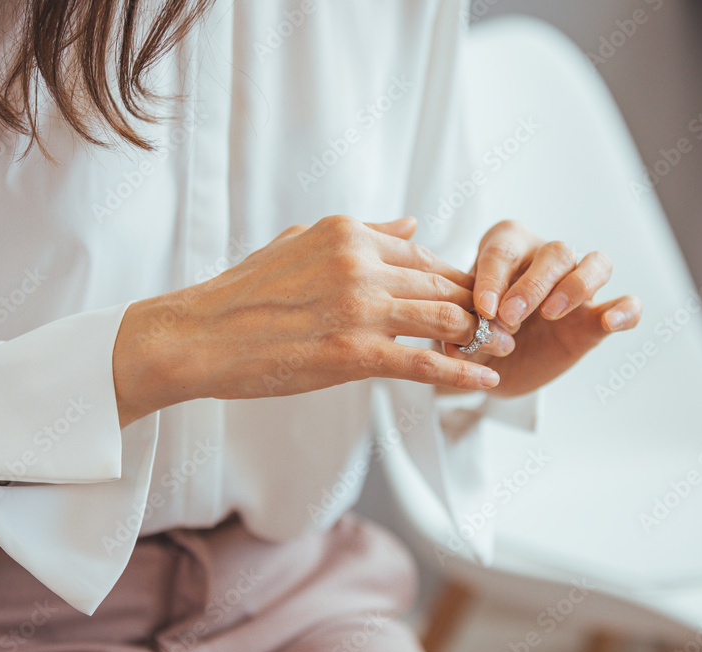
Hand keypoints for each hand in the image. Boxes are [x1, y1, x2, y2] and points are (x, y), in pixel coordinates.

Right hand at [113, 216, 507, 427]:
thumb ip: (363, 233)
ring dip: (480, 335)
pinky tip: (486, 377)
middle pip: (443, 283)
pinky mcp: (354, 354)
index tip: (468, 298)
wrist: (199, 336)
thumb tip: (414, 225)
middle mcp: (360, 263)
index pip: (423, 255)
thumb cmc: (244, 291)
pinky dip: (463, 370)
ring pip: (445, 317)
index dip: (453, 279)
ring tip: (498, 347)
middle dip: (478, 306)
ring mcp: (359, 308)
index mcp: (348, 233)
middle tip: (501, 323)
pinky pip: (425, 362)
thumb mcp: (302, 242)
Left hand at [440, 220, 641, 396]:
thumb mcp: (461, 331)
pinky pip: (627, 303)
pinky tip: (610, 321)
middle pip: (555, 252)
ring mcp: (577, 285)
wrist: (496, 365)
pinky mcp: (597, 317)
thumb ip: (459, 331)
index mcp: (507, 247)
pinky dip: (625, 309)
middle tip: (511, 316)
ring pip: (595, 263)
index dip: (493, 278)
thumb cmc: (477, 333)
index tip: (483, 308)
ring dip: (575, 286)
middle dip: (532, 284)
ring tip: (551, 314)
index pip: (504, 251)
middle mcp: (547, 258)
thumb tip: (453, 344)